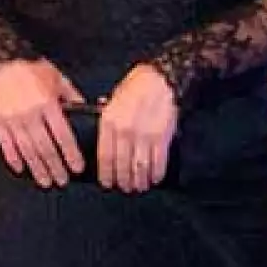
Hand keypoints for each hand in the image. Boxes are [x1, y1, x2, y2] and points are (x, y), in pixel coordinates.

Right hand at [0, 59, 84, 187]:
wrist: (2, 60)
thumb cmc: (33, 69)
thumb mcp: (58, 78)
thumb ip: (72, 96)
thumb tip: (86, 111)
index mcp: (48, 102)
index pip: (62, 135)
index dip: (71, 154)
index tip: (77, 168)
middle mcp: (30, 112)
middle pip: (45, 147)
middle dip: (55, 167)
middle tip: (62, 180)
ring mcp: (12, 118)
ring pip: (27, 150)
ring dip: (37, 168)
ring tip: (46, 181)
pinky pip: (6, 144)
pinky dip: (14, 159)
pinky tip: (21, 170)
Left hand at [97, 64, 178, 193]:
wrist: (160, 79)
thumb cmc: (136, 87)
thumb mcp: (113, 100)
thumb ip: (107, 121)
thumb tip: (105, 139)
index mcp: (108, 121)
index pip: (104, 157)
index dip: (106, 174)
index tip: (108, 183)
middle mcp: (124, 131)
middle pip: (122, 166)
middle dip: (123, 181)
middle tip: (125, 187)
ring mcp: (144, 136)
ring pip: (139, 168)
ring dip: (139, 181)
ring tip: (140, 186)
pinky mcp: (162, 138)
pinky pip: (157, 163)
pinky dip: (156, 174)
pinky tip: (154, 178)